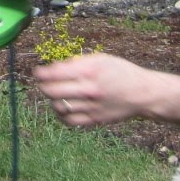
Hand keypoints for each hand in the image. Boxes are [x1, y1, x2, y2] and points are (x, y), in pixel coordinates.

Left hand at [35, 53, 152, 127]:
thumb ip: (77, 62)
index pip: (55, 73)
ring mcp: (91, 106)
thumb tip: (55, 67)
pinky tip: (62, 108)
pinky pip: (70, 121)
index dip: (41, 73)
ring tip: (55, 95)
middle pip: (52, 91)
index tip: (37, 72)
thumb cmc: (121, 72)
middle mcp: (89, 89)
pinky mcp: (95, 120)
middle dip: (43, 86)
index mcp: (89, 71)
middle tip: (43, 83)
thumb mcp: (100, 59)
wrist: (142, 93)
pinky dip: (61, 115)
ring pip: (59, 107)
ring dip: (52, 100)